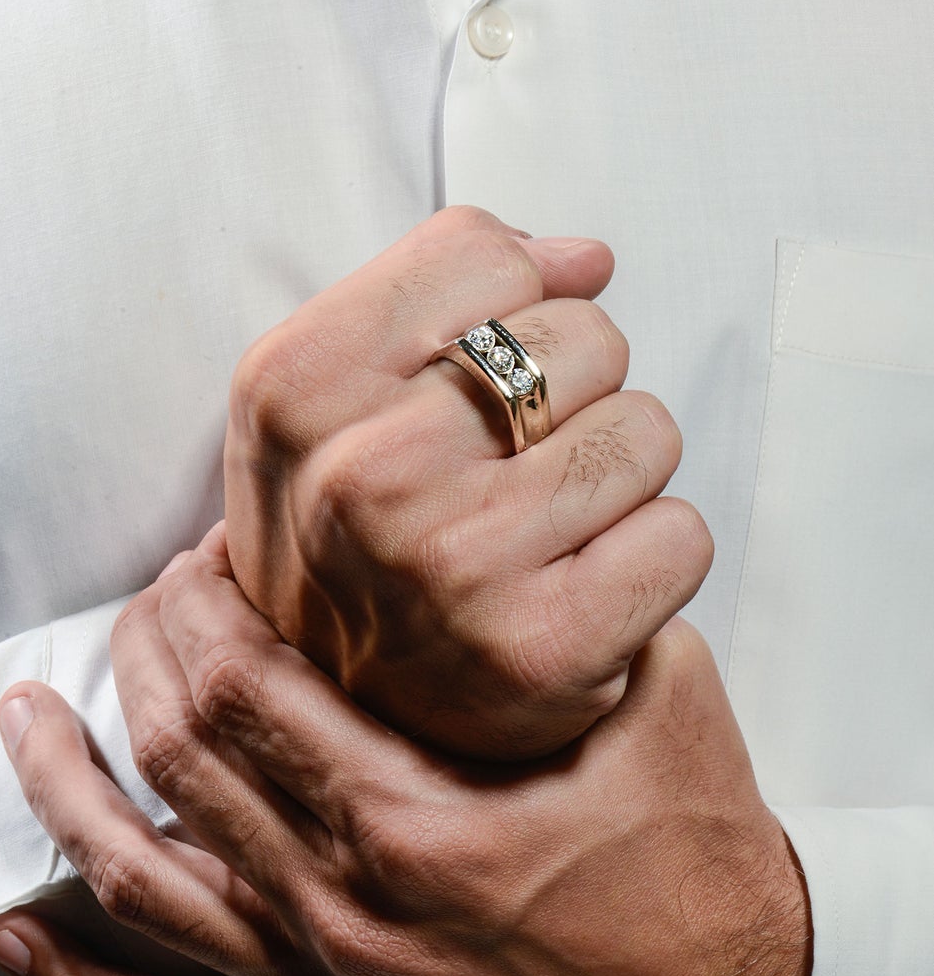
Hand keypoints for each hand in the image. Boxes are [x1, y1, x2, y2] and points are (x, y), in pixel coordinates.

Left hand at [0, 530, 810, 975]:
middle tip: (152, 593)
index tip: (209, 551)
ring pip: (140, 882)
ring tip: (24, 715)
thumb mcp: (651, 692)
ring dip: (65, 789)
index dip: (203, 600)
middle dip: (143, 652)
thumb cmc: (691, 847)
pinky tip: (17, 934)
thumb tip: (460, 507)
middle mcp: (346, 915)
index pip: (245, 685)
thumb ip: (550, 604)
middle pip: (180, 757)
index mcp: (417, 825)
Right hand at [222, 206, 711, 758]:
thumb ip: (442, 288)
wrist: (353, 719)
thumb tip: (587, 257)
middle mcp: (359, 478)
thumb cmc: (360, 531)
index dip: (506, 311)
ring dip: (618, 478)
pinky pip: (683, 533)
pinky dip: (653, 558)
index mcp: (292, 391)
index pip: (483, 257)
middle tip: (510, 473)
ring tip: (546, 532)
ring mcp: (451, 567)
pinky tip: (584, 590)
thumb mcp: (334, 393)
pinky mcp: (544, 649)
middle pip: (583, 337)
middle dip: (572, 395)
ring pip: (646, 430)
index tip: (466, 382)